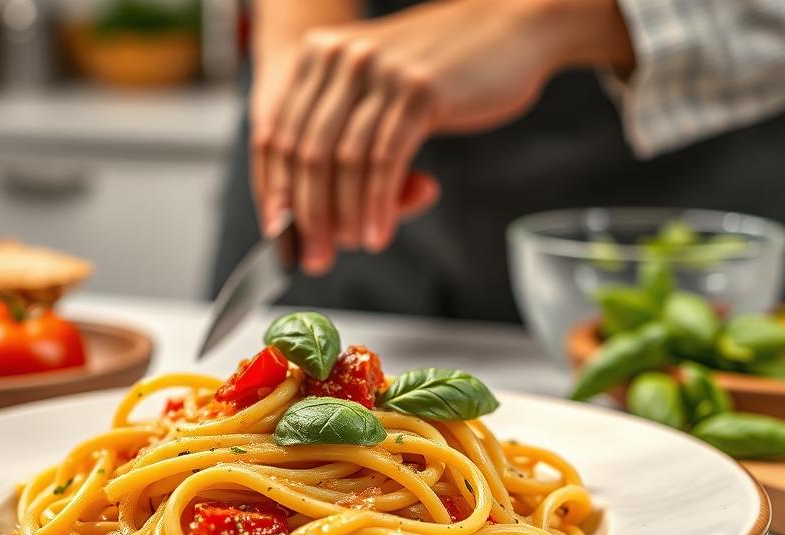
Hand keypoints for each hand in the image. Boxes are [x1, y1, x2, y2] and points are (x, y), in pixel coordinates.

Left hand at [251, 45, 437, 272]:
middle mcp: (341, 58)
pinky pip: (385, 162)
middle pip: (305, 153)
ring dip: (344, 217)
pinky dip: (378, 206)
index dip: (274, 191)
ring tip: (353, 247)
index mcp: (319, 55)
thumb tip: (323, 215)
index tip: (280, 233)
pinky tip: (379, 232)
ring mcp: (380, 72)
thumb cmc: (446, 67)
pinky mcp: (419, 92)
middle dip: (307, 216)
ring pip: (344, 161)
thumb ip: (350, 136)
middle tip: (316, 256)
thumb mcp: (381, 90)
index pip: (277, 134)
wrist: (510, 28)